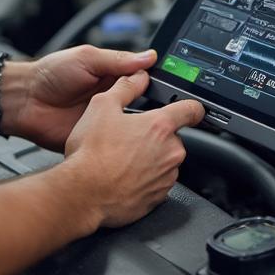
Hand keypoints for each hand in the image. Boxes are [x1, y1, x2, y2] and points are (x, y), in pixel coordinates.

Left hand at [2, 45, 157, 150]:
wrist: (24, 102)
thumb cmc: (49, 74)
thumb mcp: (86, 58)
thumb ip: (117, 60)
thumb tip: (148, 56)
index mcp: (112, 76)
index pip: (143, 80)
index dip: (157, 84)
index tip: (173, 90)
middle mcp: (112, 99)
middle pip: (142, 105)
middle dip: (154, 109)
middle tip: (165, 114)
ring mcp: (104, 120)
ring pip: (131, 127)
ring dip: (140, 129)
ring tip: (154, 132)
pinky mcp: (96, 139)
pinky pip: (114, 144)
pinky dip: (123, 146)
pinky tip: (134, 147)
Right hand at [63, 70, 204, 228]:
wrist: (82, 194)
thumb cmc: (92, 153)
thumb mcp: (102, 106)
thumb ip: (126, 87)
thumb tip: (137, 76)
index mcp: (160, 126)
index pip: (192, 110)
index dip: (191, 106)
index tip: (190, 109)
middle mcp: (170, 153)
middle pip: (173, 138)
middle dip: (155, 136)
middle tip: (129, 137)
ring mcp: (165, 178)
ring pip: (164, 162)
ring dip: (150, 159)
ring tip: (122, 159)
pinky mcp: (157, 199)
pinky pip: (156, 184)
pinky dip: (144, 180)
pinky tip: (122, 177)